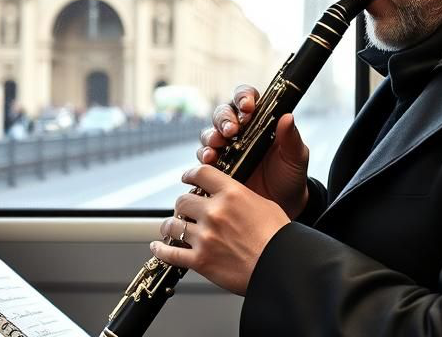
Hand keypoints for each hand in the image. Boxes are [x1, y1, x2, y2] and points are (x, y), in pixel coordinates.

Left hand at [151, 165, 289, 294]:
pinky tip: (158, 247)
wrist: (282, 267)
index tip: (187, 178)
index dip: (190, 175)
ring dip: (171, 227)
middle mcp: (214, 212)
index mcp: (231, 194)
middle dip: (182, 206)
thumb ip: (241, 198)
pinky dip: (161, 250)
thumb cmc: (280, 239)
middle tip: (185, 210)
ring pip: (172, 225)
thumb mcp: (264, 205)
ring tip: (172, 228)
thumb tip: (231, 196)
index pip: (201, 173)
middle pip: (182, 201)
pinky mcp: (200, 260)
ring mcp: (205, 237)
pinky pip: (171, 254)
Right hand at [197, 85, 309, 217]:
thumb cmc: (291, 175)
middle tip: (232, 130)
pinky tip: (210, 159)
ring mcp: (226, 149)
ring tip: (218, 144)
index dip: (243, 98)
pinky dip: (204, 155)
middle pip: (223, 113)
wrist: (284, 205)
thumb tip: (287, 117)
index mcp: (259, 121)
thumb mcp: (296, 157)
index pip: (246, 99)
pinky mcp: (217, 167)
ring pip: (210, 133)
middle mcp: (240, 131)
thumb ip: (291, 138)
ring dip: (211, 136)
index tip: (248, 108)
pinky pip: (204, 157)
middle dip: (224, 119)